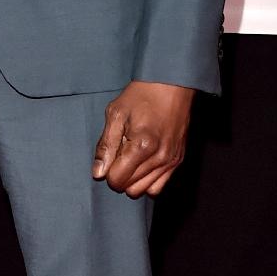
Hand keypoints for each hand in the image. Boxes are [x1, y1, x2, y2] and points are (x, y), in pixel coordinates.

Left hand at [93, 82, 194, 198]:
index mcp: (142, 146)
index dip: (108, 173)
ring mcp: (171, 161)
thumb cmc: (141, 96)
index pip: (117, 180)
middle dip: (121, 177)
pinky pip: (159, 186)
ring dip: (134, 181)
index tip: (110, 157)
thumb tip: (98, 174)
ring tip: (133, 159)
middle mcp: (159, 158)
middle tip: (121, 155)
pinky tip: (143, 165)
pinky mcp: (178, 160)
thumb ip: (106, 146)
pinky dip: (148, 182)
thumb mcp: (116, 114)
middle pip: (130, 189)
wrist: (172, 84)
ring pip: (145, 191)